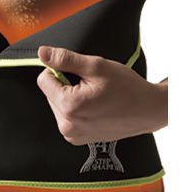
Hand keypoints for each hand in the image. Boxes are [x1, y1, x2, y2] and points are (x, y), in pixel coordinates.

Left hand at [36, 46, 166, 144]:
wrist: (148, 110)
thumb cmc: (127, 88)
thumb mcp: (96, 66)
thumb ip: (65, 59)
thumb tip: (42, 53)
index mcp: (70, 106)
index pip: (43, 79)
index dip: (60, 70)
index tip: (80, 74)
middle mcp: (67, 125)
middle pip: (49, 93)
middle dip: (66, 85)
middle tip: (90, 86)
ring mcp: (72, 134)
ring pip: (56, 104)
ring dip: (71, 97)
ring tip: (94, 97)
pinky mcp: (77, 138)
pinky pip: (66, 116)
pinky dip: (76, 109)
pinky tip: (94, 107)